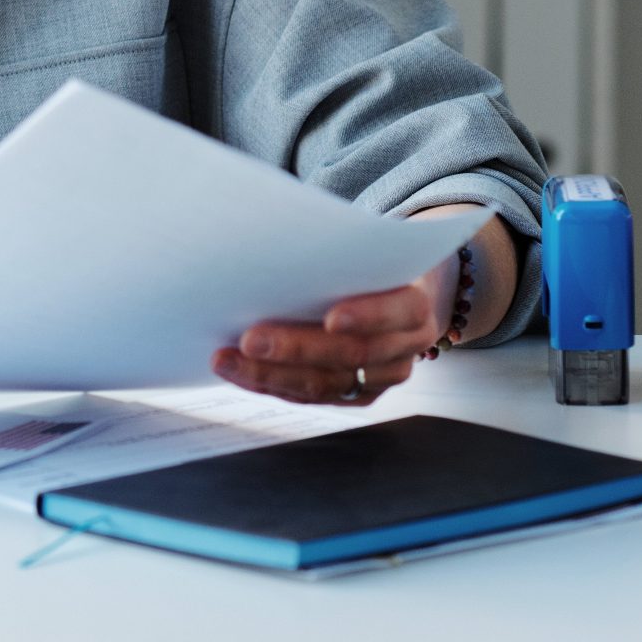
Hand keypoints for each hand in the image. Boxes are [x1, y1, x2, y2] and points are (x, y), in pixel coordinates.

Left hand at [211, 271, 446, 407]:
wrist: (403, 295)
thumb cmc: (373, 264)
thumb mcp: (371, 251)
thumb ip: (342, 255)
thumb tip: (275, 246)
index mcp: (415, 304)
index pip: (398, 310)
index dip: (367, 315)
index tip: (332, 317)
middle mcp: (405, 346)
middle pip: (351, 354)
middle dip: (296, 349)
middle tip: (249, 339)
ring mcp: (382, 377)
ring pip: (325, 383)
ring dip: (270, 374)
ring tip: (227, 360)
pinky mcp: (359, 395)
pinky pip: (312, 396)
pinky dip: (272, 385)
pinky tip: (240, 372)